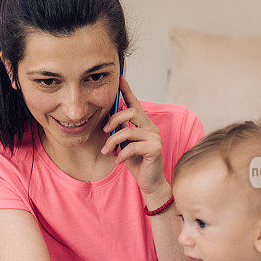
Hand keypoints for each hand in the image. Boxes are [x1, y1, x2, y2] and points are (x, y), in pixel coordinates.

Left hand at [101, 76, 165, 194]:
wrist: (150, 182)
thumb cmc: (137, 162)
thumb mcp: (126, 144)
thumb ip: (121, 132)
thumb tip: (110, 122)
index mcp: (144, 124)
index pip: (136, 103)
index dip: (127, 91)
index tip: (120, 78)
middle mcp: (151, 127)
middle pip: (132, 112)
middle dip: (114, 119)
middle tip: (105, 131)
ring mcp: (155, 137)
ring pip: (128, 131)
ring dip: (113, 141)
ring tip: (106, 151)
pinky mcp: (155, 148)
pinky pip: (132, 146)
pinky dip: (121, 154)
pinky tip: (118, 161)